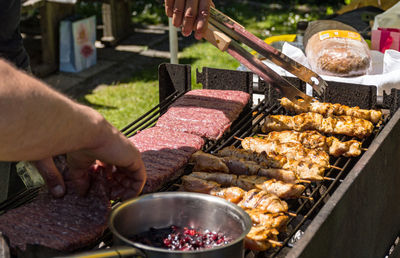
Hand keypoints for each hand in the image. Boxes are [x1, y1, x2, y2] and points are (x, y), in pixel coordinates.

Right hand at [0, 59, 145, 200]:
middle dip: (116, 186)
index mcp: (107, 149)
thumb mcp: (77, 164)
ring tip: (114, 197)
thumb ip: (79, 179)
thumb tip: (80, 193)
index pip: (112, 167)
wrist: (85, 132)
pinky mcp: (134, 158)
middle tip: (109, 195)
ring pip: (133, 176)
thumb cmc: (78, 142)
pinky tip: (124, 197)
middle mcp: (119, 151)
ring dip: (125, 190)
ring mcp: (128, 154)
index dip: (108, 180)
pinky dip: (133, 190)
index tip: (101, 190)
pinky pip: (140, 178)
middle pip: (123, 173)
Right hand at [165, 0, 213, 39]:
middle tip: (186, 33)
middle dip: (188, 26)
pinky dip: (169, 13)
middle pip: (190, 14)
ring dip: (177, 21)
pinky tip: (171, 15)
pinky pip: (169, 5)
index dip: (201, 25)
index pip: (204, 12)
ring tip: (177, 25)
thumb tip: (204, 25)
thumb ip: (204, 7)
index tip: (198, 36)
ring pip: (178, 11)